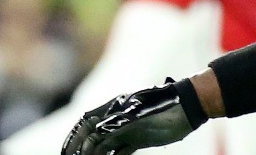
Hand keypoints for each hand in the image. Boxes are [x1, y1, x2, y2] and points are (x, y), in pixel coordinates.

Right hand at [61, 79, 203, 154]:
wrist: (189, 107)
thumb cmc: (164, 105)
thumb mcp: (139, 113)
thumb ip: (117, 124)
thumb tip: (95, 135)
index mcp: (114, 108)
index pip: (86, 123)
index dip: (74, 137)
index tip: (66, 152)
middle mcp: (117, 119)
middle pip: (93, 137)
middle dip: (82, 150)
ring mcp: (128, 129)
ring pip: (104, 146)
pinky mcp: (138, 139)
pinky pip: (119, 151)